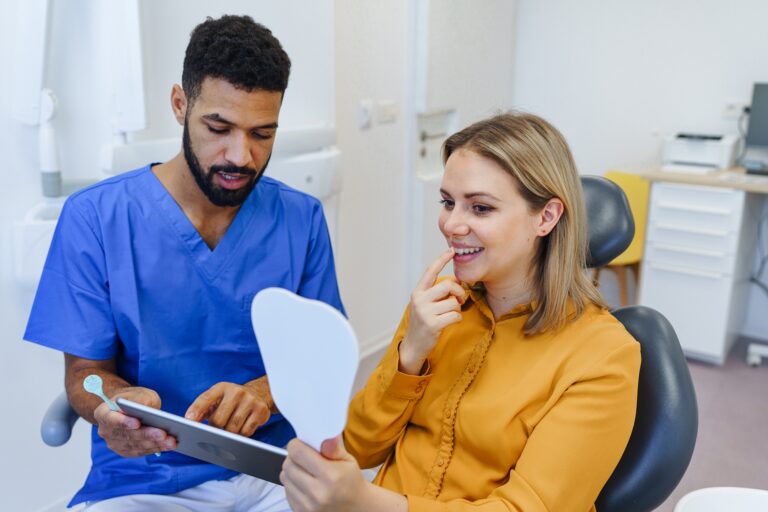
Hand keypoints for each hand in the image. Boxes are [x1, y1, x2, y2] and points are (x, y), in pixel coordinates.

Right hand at [94, 386, 175, 456]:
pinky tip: (168, 445)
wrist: (127, 407)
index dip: (124, 422)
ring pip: (136, 445)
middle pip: (127, 435)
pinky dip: (155, 448)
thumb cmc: (134, 398)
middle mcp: (106, 431)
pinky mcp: (126, 451)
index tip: (137, 423)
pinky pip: (141, 451)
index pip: (111, 419)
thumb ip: (142, 402)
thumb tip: (150, 412)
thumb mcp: (139, 394)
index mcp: (103, 413)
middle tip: (163, 434)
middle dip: (147, 435)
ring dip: (155, 444)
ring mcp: (114, 443)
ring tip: (171, 441)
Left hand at [184, 381, 270, 435]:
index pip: (205, 399)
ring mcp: (250, 401)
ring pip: (232, 429)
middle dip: (215, 429)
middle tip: (217, 429)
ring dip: (229, 434)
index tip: (189, 421)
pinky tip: (242, 427)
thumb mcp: (217, 398)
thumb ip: (202, 408)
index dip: (196, 411)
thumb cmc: (232, 400)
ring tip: (230, 427)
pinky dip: (241, 435)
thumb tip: (190, 421)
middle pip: (219, 420)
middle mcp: (236, 392)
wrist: (259, 392)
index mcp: (222, 387)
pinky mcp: (261, 411)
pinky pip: (246, 432)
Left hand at [281, 436, 369, 511]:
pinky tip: (305, 483)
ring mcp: (308, 505)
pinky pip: (286, 490)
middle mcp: (317, 492)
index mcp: (331, 476)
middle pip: (288, 465)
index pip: (298, 453)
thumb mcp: (348, 461)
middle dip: (293, 457)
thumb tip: (327, 437)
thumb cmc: (351, 482)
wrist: (355, 507)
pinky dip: (292, 484)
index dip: (296, 444)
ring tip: (305, 470)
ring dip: (292, 470)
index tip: (301, 443)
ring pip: (284, 477)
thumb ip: (333, 448)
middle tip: (304, 456)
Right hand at [400, 248, 465, 373]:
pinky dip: (457, 318)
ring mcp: (425, 312)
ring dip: (457, 308)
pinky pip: (455, 315)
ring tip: (450, 314)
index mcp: (418, 292)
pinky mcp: (433, 324)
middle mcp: (420, 299)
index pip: (430, 271)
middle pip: (448, 285)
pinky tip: (450, 322)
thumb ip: (436, 292)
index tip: (451, 251)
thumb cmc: (423, 321)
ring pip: (453, 302)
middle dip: (459, 292)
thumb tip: (457, 281)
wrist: (414, 345)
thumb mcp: (424, 304)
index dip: (441, 260)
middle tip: (459, 299)